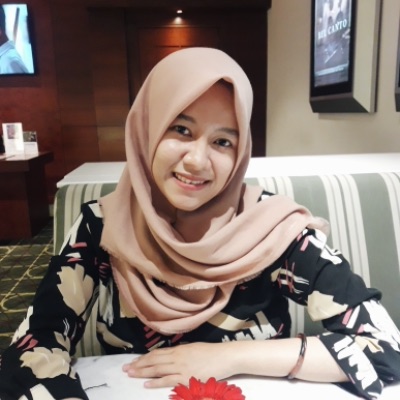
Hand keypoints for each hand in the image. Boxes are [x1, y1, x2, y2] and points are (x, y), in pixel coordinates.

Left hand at [122, 342, 237, 387]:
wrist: (225, 356)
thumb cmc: (212, 353)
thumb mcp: (195, 349)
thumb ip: (182, 353)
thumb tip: (172, 356)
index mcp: (179, 349)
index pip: (158, 353)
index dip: (145, 358)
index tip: (134, 361)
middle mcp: (177, 356)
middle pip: (154, 360)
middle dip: (139, 364)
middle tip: (125, 368)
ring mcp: (181, 366)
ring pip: (157, 369)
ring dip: (142, 372)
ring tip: (130, 374)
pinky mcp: (186, 377)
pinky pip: (167, 379)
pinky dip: (156, 382)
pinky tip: (146, 383)